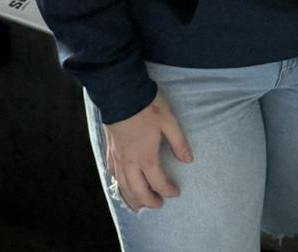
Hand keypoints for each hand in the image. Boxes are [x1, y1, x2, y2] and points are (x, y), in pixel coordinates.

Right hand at [102, 91, 193, 211]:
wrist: (120, 93)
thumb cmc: (147, 107)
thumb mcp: (169, 121)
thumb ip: (179, 143)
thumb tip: (188, 160)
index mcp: (147, 158)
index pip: (158, 183)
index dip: (168, 190)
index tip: (175, 192)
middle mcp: (130, 164)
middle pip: (138, 192)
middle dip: (149, 201)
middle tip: (158, 204)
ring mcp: (117, 159)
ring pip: (123, 187)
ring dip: (132, 199)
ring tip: (140, 205)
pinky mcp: (108, 151)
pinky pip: (112, 175)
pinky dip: (118, 186)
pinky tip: (121, 185)